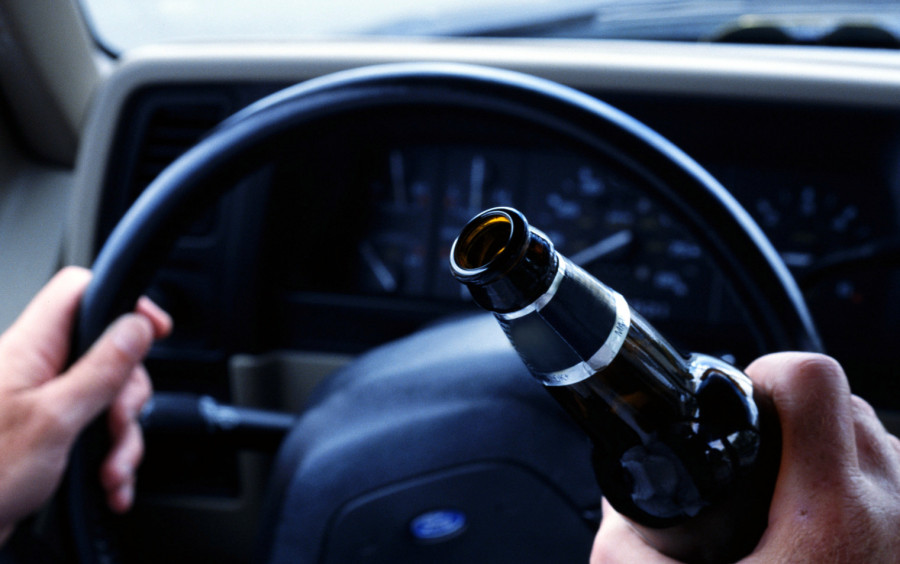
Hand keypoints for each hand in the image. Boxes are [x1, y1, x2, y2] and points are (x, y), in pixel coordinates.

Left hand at [0, 267, 170, 543]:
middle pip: (108, 353)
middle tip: (119, 424)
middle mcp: (36, 369)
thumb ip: (100, 369)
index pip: (79, 292)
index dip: (122, 302)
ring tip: (112, 471)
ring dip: (122, 438)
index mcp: (29, 349)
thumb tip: (136, 326)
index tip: (155, 329)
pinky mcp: (50, 434)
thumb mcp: (54, 421)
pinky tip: (109, 484)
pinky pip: (96, 431)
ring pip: (108, 398)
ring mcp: (43, 402)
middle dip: (127, 396)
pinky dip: (111, 458)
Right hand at [591, 352, 899, 562]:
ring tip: (791, 502)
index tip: (742, 398)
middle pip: (846, 403)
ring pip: (879, 438)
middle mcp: (896, 509)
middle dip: (791, 420)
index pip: (811, 378)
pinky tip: (824, 531)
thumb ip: (627, 549)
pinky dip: (862, 486)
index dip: (764, 372)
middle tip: (757, 466)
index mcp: (833, 515)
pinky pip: (896, 479)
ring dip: (830, 452)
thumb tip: (617, 510)